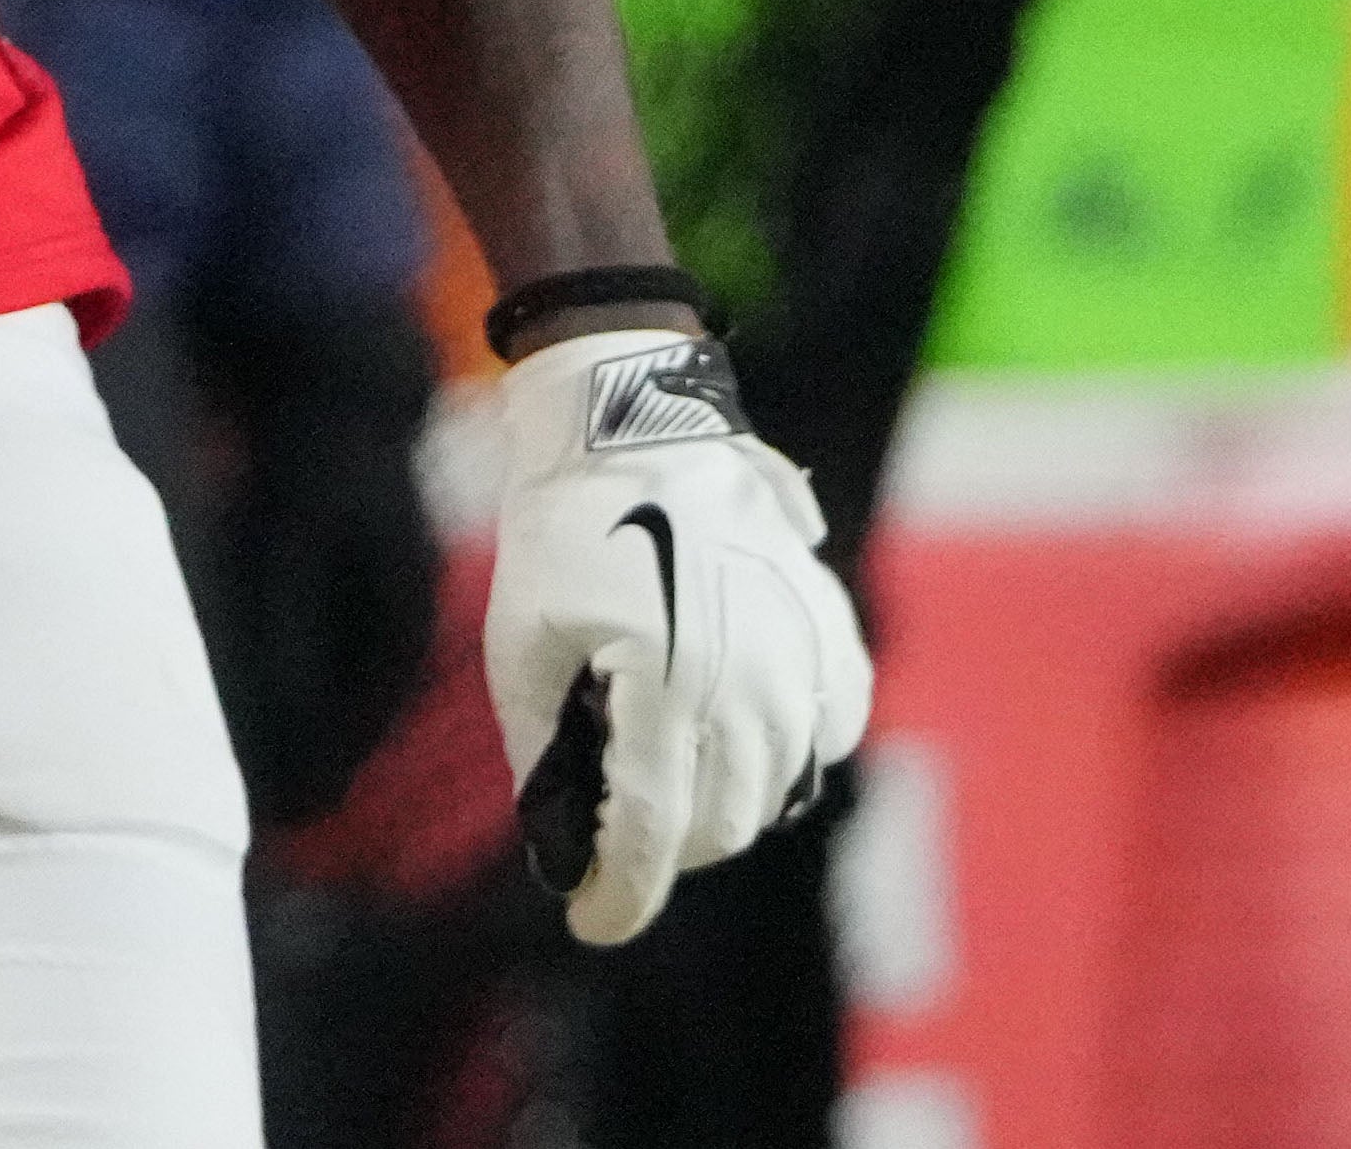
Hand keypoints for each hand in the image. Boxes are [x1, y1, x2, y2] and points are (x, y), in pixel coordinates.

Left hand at [481, 325, 871, 945]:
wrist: (635, 426)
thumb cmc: (563, 534)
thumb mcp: (520, 644)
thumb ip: (541, 751)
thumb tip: (560, 837)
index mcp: (663, 688)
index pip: (652, 835)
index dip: (621, 896)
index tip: (591, 924)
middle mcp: (747, 686)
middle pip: (719, 824)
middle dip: (663, 847)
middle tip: (618, 828)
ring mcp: (799, 659)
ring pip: (776, 788)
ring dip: (723, 804)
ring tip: (671, 774)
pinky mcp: (829, 632)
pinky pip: (830, 731)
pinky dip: (790, 752)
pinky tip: (745, 733)